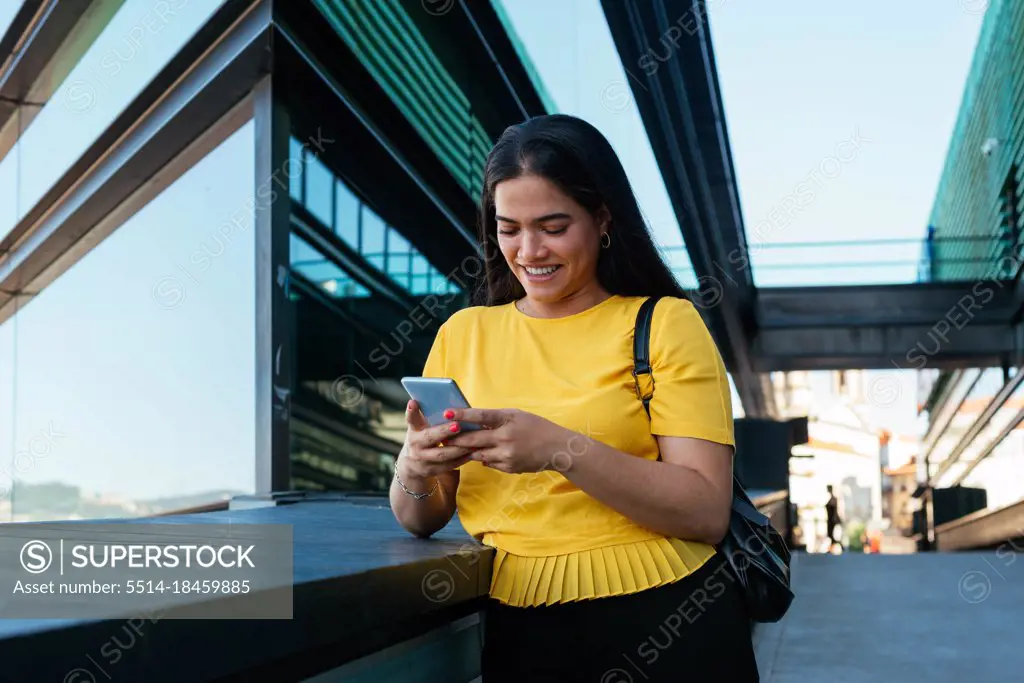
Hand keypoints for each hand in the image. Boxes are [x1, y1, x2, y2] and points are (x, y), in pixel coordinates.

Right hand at [398, 400, 473, 482]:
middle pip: (430, 438)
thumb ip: (424, 415)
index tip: (413, 402)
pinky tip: (473, 452)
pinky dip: (462, 459)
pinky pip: (449, 465)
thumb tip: (432, 398)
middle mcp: (416, 446)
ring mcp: (423, 460)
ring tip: (472, 440)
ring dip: (458, 448)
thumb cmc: (421, 438)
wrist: (412, 465)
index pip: (411, 419)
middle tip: (458, 425)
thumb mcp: (418, 427)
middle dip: (444, 431)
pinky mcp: (433, 470)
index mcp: (413, 431)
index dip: (411, 411)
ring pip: (442, 454)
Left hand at [442, 408, 572, 473]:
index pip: (480, 416)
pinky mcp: (508, 468)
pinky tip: (484, 454)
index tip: (446, 413)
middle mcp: (505, 438)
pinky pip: (489, 463)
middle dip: (456, 439)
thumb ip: (496, 419)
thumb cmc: (536, 427)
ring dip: (467, 451)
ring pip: (478, 454)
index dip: (462, 414)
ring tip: (456, 448)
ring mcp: (506, 455)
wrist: (557, 449)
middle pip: (473, 439)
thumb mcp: (517, 416)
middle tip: (442, 438)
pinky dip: (485, 458)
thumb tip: (474, 423)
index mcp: (507, 420)